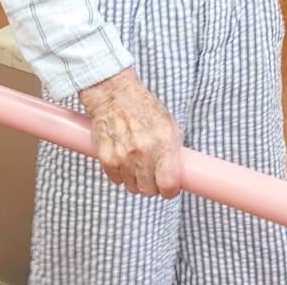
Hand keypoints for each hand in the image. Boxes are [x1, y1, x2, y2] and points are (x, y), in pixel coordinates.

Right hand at [79, 68, 183, 197]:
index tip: (169, 188)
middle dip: (152, 185)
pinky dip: (121, 174)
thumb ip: (174, 152)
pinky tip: (124, 158)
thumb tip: (179, 175)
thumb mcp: (170, 125)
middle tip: (152, 174)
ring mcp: (124, 156)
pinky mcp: (107, 157)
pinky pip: (117, 179)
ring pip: (132, 187)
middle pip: (149, 190)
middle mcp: (144, 152)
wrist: (116, 96)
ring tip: (137, 161)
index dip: (170, 190)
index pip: (168, 184)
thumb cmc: (146, 110)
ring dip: (136, 180)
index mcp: (164, 143)